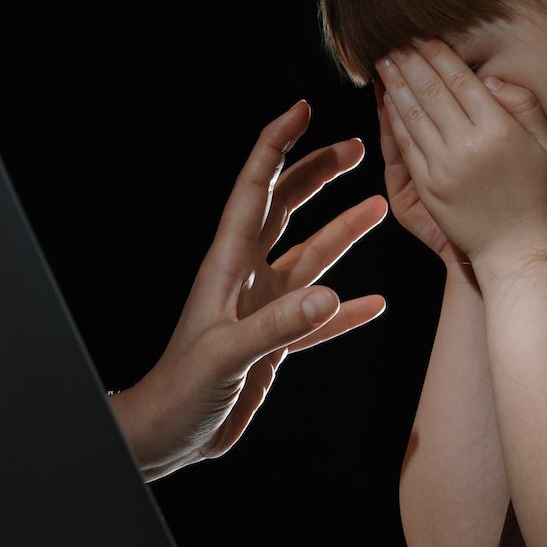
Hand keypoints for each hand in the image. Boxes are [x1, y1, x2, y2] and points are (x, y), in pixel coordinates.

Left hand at [111, 99, 387, 479]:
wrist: (166, 436)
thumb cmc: (180, 393)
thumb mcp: (227, 356)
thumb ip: (278, 326)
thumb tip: (331, 295)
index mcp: (228, 266)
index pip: (256, 191)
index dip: (277, 147)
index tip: (303, 110)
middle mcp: (248, 278)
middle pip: (287, 210)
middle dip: (318, 175)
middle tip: (358, 148)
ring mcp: (264, 308)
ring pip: (311, 257)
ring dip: (343, 232)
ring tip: (380, 206)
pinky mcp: (275, 342)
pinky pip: (320, 318)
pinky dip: (347, 309)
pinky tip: (374, 303)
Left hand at [376, 38, 546, 267]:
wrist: (518, 249)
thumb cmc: (539, 194)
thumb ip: (523, 103)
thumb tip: (487, 79)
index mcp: (498, 129)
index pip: (459, 79)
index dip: (438, 54)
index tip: (423, 36)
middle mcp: (467, 145)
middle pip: (430, 91)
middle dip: (410, 61)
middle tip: (395, 39)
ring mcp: (444, 167)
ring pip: (412, 114)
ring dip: (395, 84)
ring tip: (385, 61)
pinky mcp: (427, 187)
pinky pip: (406, 144)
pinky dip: (393, 118)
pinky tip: (387, 100)